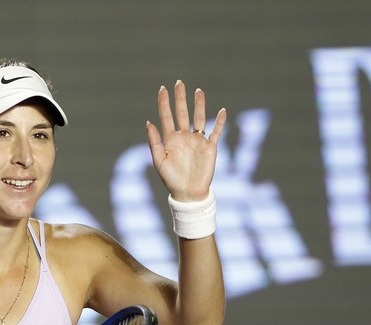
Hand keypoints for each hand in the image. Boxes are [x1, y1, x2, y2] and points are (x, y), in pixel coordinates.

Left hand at [146, 80, 226, 200]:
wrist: (189, 193)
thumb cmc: (171, 180)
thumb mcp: (159, 161)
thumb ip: (155, 142)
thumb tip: (148, 122)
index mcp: (170, 140)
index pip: (166, 117)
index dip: (164, 103)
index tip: (163, 89)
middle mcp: (184, 137)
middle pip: (182, 113)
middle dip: (180, 98)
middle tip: (179, 83)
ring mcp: (197, 141)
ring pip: (199, 118)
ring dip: (199, 105)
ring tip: (198, 91)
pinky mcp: (210, 148)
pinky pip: (216, 132)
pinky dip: (220, 122)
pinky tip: (222, 111)